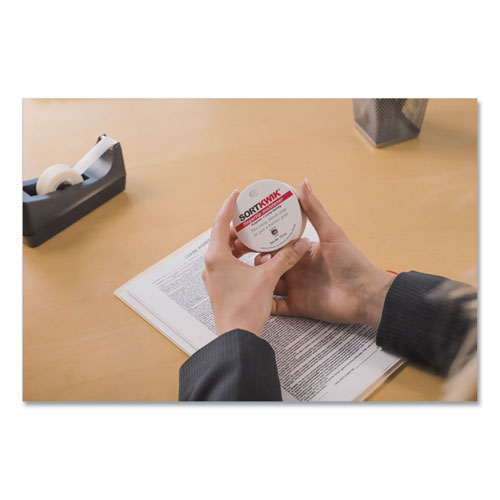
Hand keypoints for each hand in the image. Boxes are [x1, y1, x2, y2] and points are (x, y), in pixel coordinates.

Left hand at [203, 190, 311, 335]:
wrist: (237, 336)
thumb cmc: (245, 309)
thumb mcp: (268, 278)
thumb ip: (285, 258)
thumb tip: (300, 243)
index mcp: (217, 256)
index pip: (220, 222)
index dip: (229, 206)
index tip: (237, 194)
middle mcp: (211, 264)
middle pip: (223, 235)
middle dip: (239, 226)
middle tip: (254, 217)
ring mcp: (214, 276)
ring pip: (225, 250)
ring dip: (240, 242)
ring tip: (258, 236)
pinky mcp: (220, 285)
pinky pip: (228, 263)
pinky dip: (240, 256)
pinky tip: (256, 258)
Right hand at [254, 179, 395, 327]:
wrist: (364, 295)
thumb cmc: (352, 262)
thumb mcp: (331, 233)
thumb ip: (314, 210)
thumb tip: (303, 182)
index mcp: (302, 251)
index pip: (277, 243)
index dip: (262, 240)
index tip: (246, 234)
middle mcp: (296, 269)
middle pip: (268, 264)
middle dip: (255, 261)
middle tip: (242, 257)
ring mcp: (295, 288)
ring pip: (268, 284)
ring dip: (257, 281)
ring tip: (245, 276)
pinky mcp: (297, 307)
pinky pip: (276, 307)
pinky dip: (264, 304)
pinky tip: (252, 299)